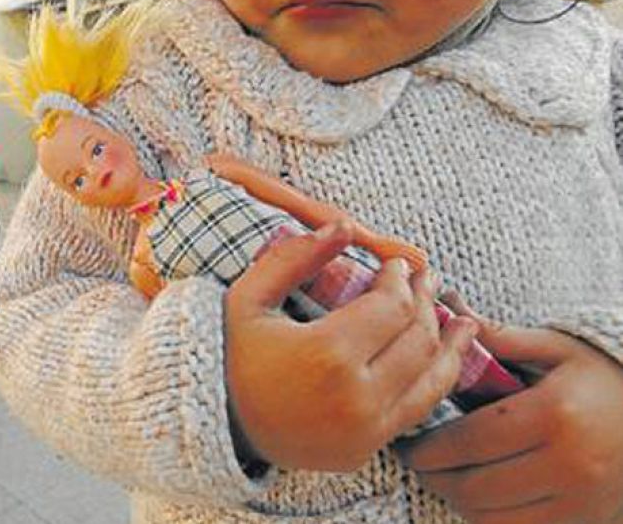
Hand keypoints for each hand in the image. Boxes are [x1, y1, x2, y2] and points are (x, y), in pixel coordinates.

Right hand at [226, 222, 477, 471]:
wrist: (212, 424)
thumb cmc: (229, 356)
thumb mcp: (248, 298)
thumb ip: (295, 257)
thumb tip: (344, 225)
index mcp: (327, 353)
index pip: (390, 306)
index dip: (400, 279)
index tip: (396, 265)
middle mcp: (356, 396)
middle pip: (417, 339)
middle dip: (425, 302)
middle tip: (424, 279)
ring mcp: (365, 430)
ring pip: (431, 379)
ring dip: (450, 344)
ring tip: (462, 320)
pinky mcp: (365, 450)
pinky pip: (416, 411)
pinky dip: (436, 381)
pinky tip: (445, 359)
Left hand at [397, 310, 622, 523]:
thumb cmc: (598, 374)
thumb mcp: (552, 347)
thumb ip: (497, 338)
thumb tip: (447, 311)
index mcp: (554, 414)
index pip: (468, 441)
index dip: (426, 447)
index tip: (405, 443)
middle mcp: (569, 463)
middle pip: (473, 485)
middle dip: (433, 475)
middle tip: (416, 460)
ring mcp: (579, 498)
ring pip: (490, 516)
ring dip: (455, 499)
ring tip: (441, 476)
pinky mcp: (584, 520)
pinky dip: (487, 517)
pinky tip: (477, 494)